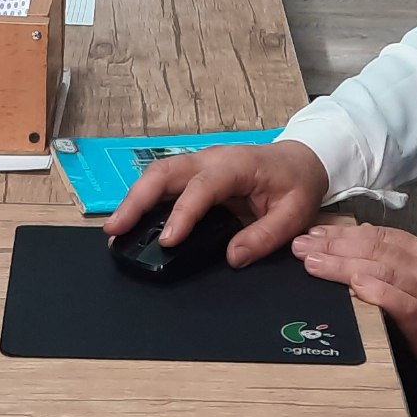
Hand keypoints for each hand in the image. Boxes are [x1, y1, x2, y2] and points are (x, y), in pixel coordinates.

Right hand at [103, 140, 328, 267]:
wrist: (302, 159)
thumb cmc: (298, 183)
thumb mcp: (295, 214)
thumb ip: (265, 236)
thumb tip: (233, 258)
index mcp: (236, 165)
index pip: (202, 187)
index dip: (182, 213)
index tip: (166, 240)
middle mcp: (211, 159)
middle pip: (165, 172)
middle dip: (137, 200)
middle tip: (116, 230)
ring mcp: (200, 162)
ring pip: (158, 174)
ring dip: (134, 198)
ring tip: (114, 228)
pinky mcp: (195, 172)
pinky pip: (164, 181)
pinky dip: (144, 198)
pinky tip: (131, 220)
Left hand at [293, 225, 416, 400]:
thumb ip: (402, 267)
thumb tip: (358, 260)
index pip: (380, 235)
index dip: (344, 233)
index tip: (314, 232)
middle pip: (375, 248)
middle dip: (334, 245)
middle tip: (300, 245)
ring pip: (383, 270)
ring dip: (344, 265)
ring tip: (313, 263)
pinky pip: (403, 305)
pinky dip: (379, 293)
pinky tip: (357, 287)